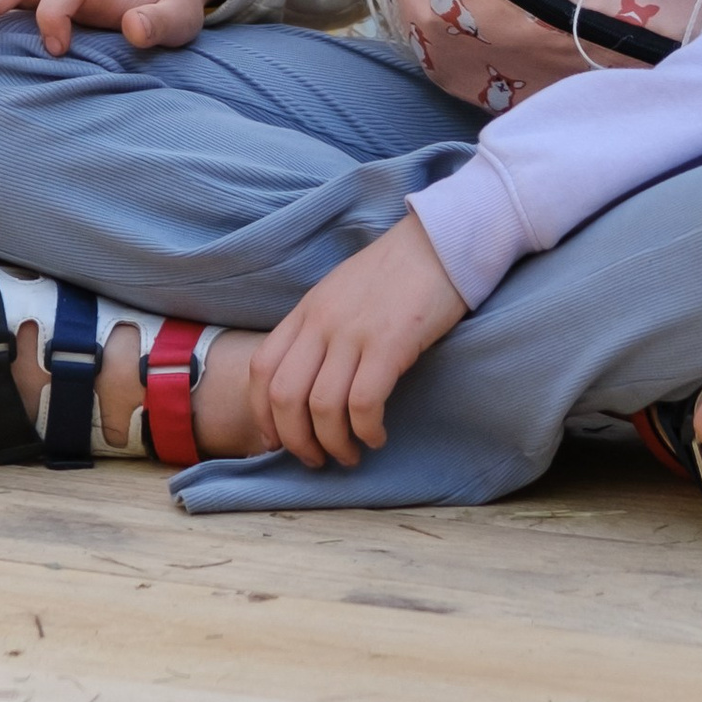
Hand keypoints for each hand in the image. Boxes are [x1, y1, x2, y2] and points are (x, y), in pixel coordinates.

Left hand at [253, 212, 465, 467]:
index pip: (261, 368)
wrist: (440, 242)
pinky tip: (378, 436)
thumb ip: (318, 329)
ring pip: (322, 407)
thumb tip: (306, 383)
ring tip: (350, 454)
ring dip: (333, 444)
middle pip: (284, 395)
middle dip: (295, 440)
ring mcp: (354, 331)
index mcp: (307, 309)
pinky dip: (366, 431)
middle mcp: (322, 321)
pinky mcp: (390, 343)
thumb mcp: (340, 293)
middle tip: (316, 459)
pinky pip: (363, 404)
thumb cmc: (395, 273)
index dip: (262, 414)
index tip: (276, 442)